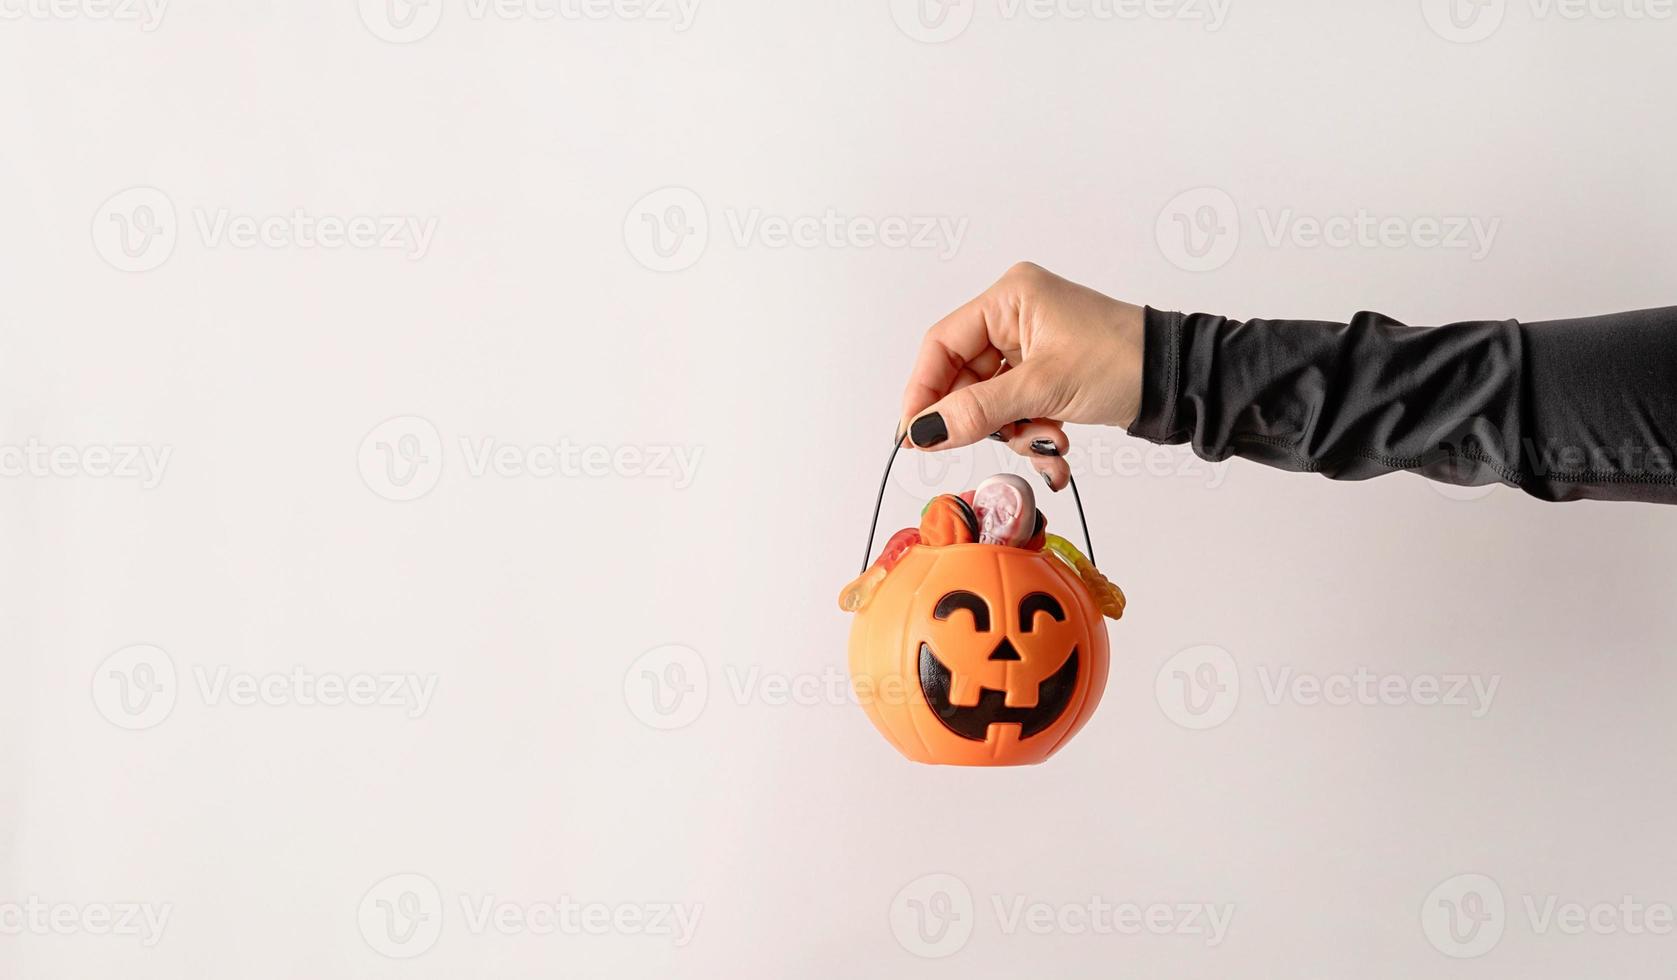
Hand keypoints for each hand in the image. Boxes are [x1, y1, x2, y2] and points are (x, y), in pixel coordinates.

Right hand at [896, 262, 1145, 490]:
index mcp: (1009, 298)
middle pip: (965, 377)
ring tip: (1049, 442)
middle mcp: (1015, 315)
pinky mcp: (1047, 370)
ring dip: (1014, 431)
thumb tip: (922, 431)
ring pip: (992, 400)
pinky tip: (1055, 448)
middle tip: (1000, 441)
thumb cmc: (1122, 363)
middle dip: (985, 419)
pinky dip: (1030, 432)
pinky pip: (1017, 407)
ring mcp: (1031, 344)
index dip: (924, 391)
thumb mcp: (1042, 389)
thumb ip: (977, 411)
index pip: (942, 345)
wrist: (1178, 380)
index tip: (915, 435)